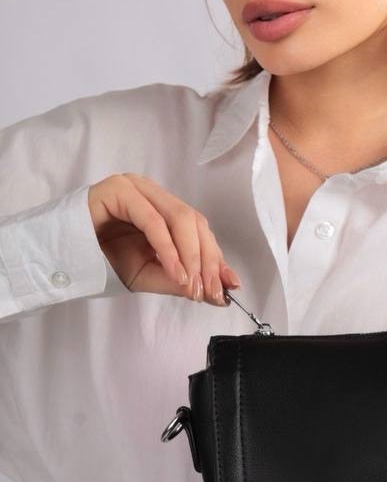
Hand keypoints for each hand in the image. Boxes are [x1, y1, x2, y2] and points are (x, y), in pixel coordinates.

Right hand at [87, 173, 242, 301]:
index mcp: (163, 207)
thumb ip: (181, 280)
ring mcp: (137, 187)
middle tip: (212, 292)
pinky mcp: (119, 190)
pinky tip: (177, 273)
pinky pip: (153, 221)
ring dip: (192, 256)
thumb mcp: (149, 275)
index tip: (230, 286)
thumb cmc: (102, 261)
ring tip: (194, 286)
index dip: (216, 257)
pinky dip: (169, 250)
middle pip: (195, 222)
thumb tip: (221, 294)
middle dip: (208, 260)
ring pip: (180, 218)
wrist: (61, 257)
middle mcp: (153, 193)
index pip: (199, 229)